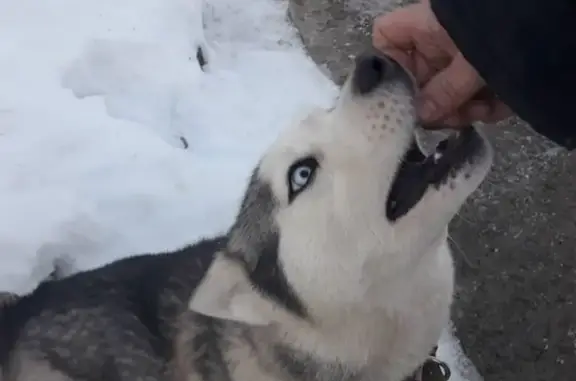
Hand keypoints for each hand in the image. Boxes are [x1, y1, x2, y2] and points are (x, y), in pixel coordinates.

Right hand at [372, 0, 512, 126]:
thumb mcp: (470, 63)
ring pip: (445, 90)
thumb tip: (420, 118)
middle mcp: (436, 40)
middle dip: (436, 101)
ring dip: (462, 108)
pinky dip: (483, 104)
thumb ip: (443, 93)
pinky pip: (470, 92)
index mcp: (424, 27)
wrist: (557, 23)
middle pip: (419, 76)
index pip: (387, 37)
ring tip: (481, 111)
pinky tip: (496, 108)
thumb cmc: (499, 31)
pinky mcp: (481, 70)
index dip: (388, 65)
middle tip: (450, 117)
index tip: (402, 93)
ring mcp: (458, 55)